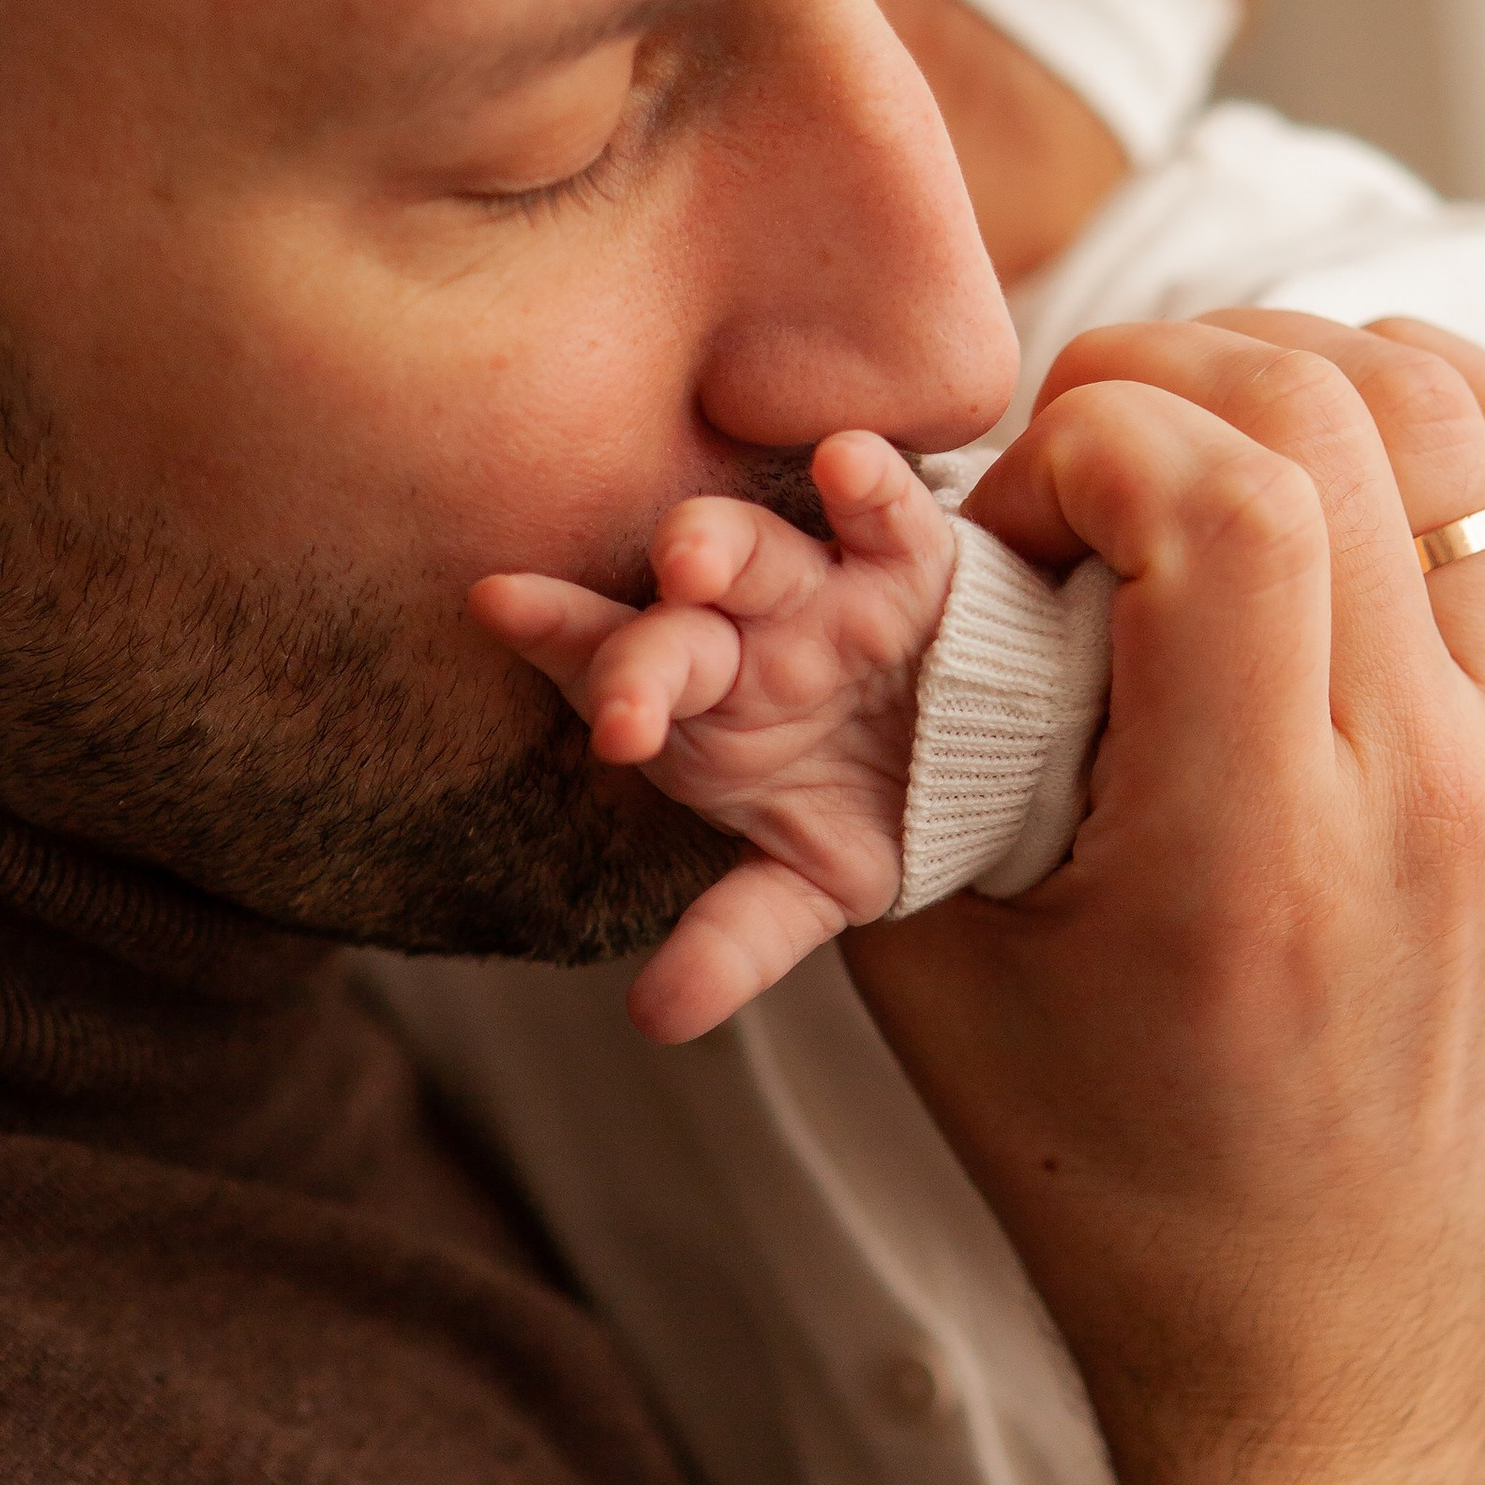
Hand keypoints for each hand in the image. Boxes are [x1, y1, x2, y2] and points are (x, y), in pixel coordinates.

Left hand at [470, 431, 957, 1038]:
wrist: (990, 760)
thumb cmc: (864, 803)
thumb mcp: (804, 884)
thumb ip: (730, 942)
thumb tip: (655, 1020)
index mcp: (696, 703)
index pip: (604, 660)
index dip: (552, 629)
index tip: (494, 602)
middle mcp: (744, 632)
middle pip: (673, 626)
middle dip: (640, 651)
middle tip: (621, 695)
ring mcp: (825, 592)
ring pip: (760, 555)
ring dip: (722, 549)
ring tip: (691, 560)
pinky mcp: (917, 566)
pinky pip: (890, 517)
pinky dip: (872, 487)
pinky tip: (848, 465)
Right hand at [848, 305, 1484, 1484]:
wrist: (1343, 1336)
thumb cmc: (1112, 1173)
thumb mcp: (941, 972)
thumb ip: (894, 743)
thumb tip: (868, 535)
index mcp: (1253, 854)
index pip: (1223, 498)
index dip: (1084, 438)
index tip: (1014, 528)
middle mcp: (1420, 785)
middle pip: (1328, 416)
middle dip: (1156, 377)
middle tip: (1069, 474)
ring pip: (1447, 409)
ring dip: (1282, 362)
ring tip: (1175, 438)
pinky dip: (1427, 399)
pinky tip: (1317, 438)